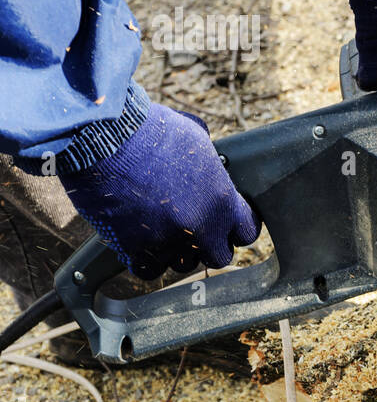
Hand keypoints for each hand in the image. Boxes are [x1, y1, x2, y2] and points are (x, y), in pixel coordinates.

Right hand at [59, 103, 260, 279]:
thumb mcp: (196, 139)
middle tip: (195, 230)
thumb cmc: (150, 131)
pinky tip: (142, 243)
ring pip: (183, 265)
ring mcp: (168, 241)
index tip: (227, 225)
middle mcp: (201, 226)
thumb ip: (210, 164)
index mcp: (222, 200)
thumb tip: (210, 163)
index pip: (247, 231)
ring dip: (177, 253)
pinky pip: (149, 270)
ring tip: (164, 232)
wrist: (105, 138)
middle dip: (209, 245)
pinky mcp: (135, 249)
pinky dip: (146, 260)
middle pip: (219, 255)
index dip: (236, 228)